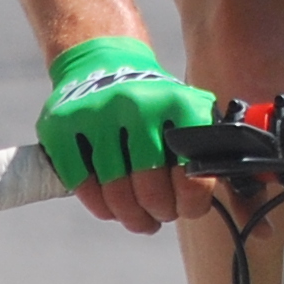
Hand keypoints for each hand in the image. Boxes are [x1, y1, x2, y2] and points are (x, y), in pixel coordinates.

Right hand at [37, 38, 215, 232]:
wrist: (99, 64)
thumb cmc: (151, 103)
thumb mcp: (184, 110)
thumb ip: (203, 144)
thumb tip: (221, 188)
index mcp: (177, 102)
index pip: (191, 173)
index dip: (191, 202)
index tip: (188, 209)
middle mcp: (137, 104)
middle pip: (150, 189)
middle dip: (159, 212)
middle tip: (160, 215)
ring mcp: (96, 114)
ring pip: (116, 193)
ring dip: (130, 216)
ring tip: (139, 219)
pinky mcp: (62, 127)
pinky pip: (83, 186)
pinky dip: (99, 206)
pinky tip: (111, 208)